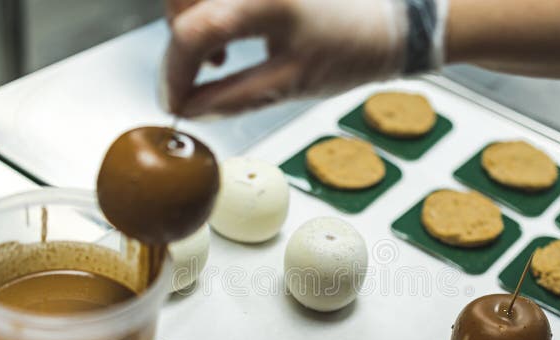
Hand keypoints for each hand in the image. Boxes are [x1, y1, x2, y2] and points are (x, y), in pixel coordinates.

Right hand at [163, 0, 408, 116]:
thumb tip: (189, 110)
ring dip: (187, 24)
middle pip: (180, 3)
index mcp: (262, 0)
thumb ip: (233, 98)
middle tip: (197, 79)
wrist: (384, 22)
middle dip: (179, 44)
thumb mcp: (290, 83)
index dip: (175, 73)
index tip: (175, 101)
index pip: (193, 32)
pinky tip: (225, 37)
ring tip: (216, 59)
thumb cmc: (350, 49)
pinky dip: (203, 11)